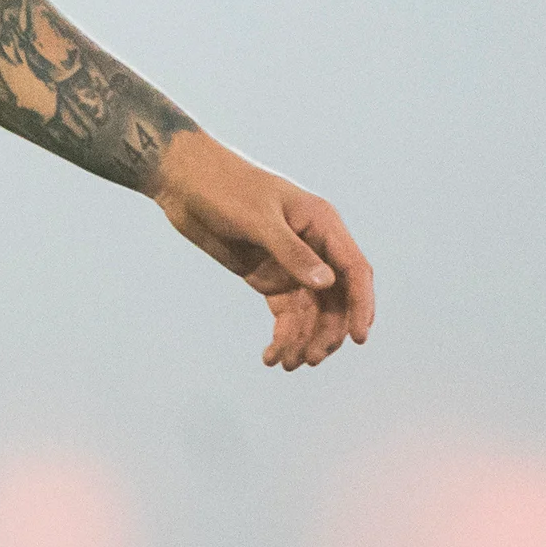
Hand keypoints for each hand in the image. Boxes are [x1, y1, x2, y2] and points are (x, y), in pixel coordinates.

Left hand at [150, 130, 377, 369]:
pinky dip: (283, 337)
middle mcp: (313, 247)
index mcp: (321, 224)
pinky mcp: (268, 278)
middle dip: (328, 331)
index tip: (357, 338)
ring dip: (304, 340)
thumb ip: (291, 252)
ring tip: (285, 363)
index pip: (354, 270)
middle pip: (336, 299)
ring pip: (312, 312)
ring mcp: (291, 265)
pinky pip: (286, 314)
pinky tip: (271, 356)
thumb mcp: (258, 218)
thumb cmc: (225, 187)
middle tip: (311, 358)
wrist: (184, 183)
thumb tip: (327, 285)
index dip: (361, 304)